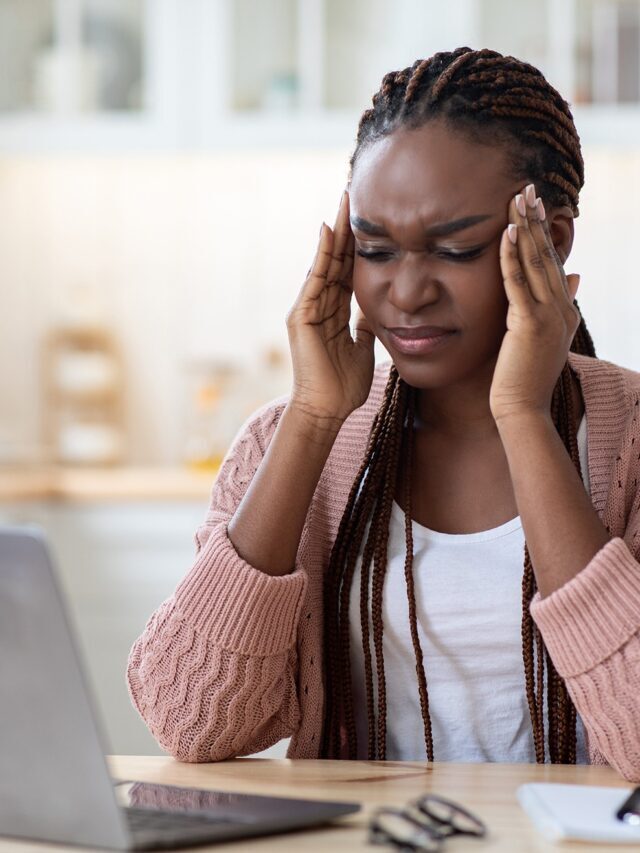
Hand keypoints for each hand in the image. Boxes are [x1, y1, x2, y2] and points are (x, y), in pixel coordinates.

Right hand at [286, 190, 375, 425]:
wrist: (327, 411)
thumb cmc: (344, 386)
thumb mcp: (363, 348)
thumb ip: (365, 327)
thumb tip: (374, 313)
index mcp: (335, 312)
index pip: (347, 271)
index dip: (358, 246)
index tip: (370, 219)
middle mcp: (319, 306)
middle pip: (335, 260)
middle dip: (346, 230)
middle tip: (354, 196)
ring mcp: (308, 310)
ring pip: (324, 264)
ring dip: (335, 234)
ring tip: (344, 204)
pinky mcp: (301, 317)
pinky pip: (314, 280)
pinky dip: (321, 256)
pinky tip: (329, 232)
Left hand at [490, 183, 580, 423]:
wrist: (523, 408)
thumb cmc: (525, 377)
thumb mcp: (547, 337)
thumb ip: (560, 305)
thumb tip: (575, 276)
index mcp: (564, 309)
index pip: (551, 262)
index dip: (542, 232)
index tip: (534, 205)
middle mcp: (560, 308)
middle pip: (546, 254)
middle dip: (535, 220)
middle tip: (527, 187)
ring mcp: (547, 315)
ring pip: (535, 262)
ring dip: (525, 227)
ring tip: (517, 197)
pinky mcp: (528, 323)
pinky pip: (517, 282)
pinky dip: (512, 255)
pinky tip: (506, 231)